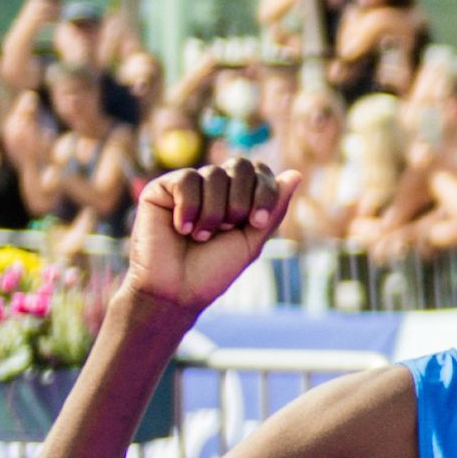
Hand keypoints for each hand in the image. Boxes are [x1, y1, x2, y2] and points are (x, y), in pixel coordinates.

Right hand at [128, 158, 301, 313]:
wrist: (176, 292)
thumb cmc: (213, 271)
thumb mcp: (252, 240)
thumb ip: (273, 208)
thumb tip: (296, 174)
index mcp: (237, 197)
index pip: (260, 172)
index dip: (264, 191)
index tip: (257, 223)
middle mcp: (213, 187)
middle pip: (241, 165)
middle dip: (240, 200)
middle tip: (227, 230)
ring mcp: (187, 186)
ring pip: (214, 173)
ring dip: (213, 212)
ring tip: (200, 237)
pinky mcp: (161, 189)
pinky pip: (186, 180)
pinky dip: (189, 208)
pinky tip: (181, 229)